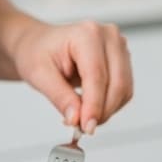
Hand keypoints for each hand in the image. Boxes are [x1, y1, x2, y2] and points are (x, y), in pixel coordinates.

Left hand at [10, 19, 132, 133]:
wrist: (39, 44)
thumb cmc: (37, 51)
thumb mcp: (39, 74)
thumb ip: (60, 97)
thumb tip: (76, 118)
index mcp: (86, 34)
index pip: (97, 75)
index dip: (93, 105)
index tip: (86, 126)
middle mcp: (108, 37)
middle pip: (117, 84)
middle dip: (102, 111)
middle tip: (84, 127)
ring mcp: (118, 48)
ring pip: (124, 90)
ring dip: (107, 110)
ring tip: (83, 116)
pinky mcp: (122, 61)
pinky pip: (124, 90)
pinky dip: (110, 105)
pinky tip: (92, 107)